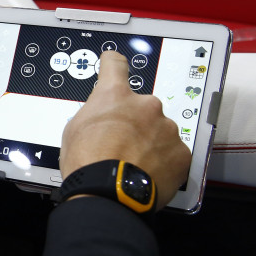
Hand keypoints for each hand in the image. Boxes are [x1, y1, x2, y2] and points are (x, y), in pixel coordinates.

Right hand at [60, 50, 190, 209]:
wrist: (108, 194)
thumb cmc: (86, 163)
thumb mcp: (74, 130)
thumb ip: (93, 115)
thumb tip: (101, 120)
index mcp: (114, 96)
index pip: (114, 66)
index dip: (112, 63)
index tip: (112, 60)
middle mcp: (145, 105)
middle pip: (141, 107)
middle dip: (134, 122)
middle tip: (120, 144)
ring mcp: (167, 128)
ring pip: (159, 131)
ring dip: (149, 142)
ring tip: (133, 164)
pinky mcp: (181, 152)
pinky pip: (172, 153)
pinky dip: (162, 161)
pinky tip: (146, 173)